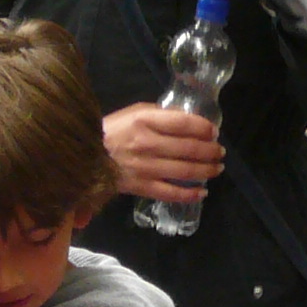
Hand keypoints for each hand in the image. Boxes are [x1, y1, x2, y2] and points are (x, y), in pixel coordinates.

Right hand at [105, 103, 224, 204]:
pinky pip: (171, 193)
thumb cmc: (113, 130)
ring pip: (185, 171)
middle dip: (210, 151)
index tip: (214, 132)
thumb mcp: (134, 112)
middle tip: (220, 152)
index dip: (204, 128)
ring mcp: (145, 168)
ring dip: (207, 170)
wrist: (86, 155)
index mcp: (145, 121)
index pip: (184, 123)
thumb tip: (188, 120)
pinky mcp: (141, 186)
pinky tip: (203, 192)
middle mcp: (147, 144)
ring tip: (217, 168)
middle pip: (189, 149)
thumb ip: (160, 114)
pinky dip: (190, 194)